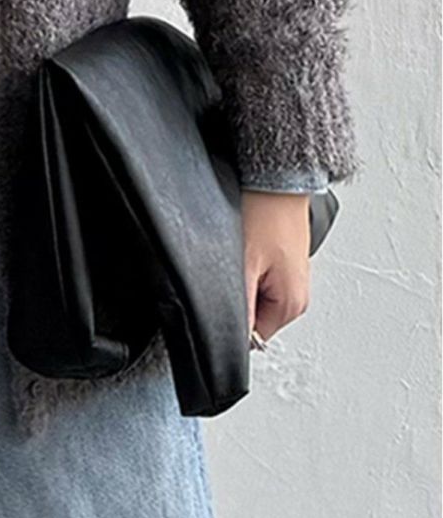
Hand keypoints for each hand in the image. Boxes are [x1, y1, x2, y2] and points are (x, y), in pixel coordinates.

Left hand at [241, 190, 312, 342]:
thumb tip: (232, 339)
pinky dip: (248, 265)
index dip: (229, 320)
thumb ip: (239, 307)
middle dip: (236, 297)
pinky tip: (245, 245)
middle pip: (253, 315)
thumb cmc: (266, 213)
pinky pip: (258, 275)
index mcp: (292, 306)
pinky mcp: (284, 262)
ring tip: (242, 252)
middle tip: (232, 268)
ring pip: (253, 294)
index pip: (251, 336)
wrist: (278, 178)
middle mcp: (297, 296)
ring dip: (242, 279)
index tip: (219, 297)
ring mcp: (291, 278)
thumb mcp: (244, 265)